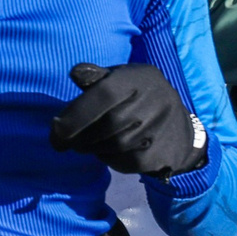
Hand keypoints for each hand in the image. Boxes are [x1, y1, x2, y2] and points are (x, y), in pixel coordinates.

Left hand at [50, 62, 206, 177]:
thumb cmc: (137, 98)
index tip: (55, 127)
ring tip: (82, 144)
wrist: (181, 130)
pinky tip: (106, 151)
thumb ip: (96, 77)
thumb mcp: (120, 78)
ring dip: (90, 147)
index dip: (76, 114)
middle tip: (62, 141)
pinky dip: (108, 158)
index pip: (104, 95)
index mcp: (139, 79)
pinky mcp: (160, 155)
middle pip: (107, 125)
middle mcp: (154, 103)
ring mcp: (160, 130)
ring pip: (114, 146)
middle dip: (78, 135)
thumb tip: (75, 74)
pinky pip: (125, 161)